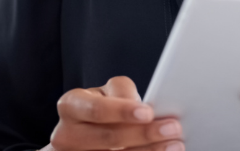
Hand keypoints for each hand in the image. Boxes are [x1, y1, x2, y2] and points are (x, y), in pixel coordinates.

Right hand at [42, 76, 184, 150]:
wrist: (80, 136)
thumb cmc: (102, 109)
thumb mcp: (107, 94)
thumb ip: (123, 96)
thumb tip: (148, 109)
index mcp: (71, 105)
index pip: (97, 109)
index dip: (123, 111)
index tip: (148, 113)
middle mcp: (66, 134)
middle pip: (109, 137)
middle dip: (144, 134)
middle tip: (172, 129)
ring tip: (173, 146)